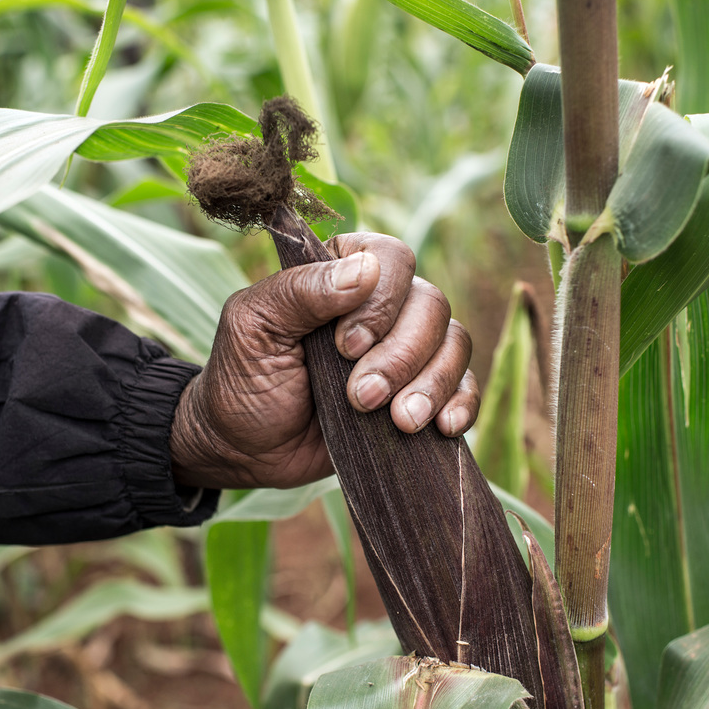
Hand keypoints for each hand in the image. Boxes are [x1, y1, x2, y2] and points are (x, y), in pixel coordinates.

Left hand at [169, 233, 478, 488]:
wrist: (246, 449)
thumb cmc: (243, 379)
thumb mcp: (254, 327)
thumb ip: (302, 290)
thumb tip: (364, 269)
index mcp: (340, 269)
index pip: (392, 258)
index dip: (380, 303)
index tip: (344, 348)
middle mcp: (382, 302)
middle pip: (430, 304)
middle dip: (401, 356)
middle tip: (362, 397)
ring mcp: (406, 347)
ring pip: (454, 342)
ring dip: (432, 384)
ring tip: (399, 422)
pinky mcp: (420, 391)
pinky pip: (465, 385)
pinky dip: (462, 403)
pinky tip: (443, 428)